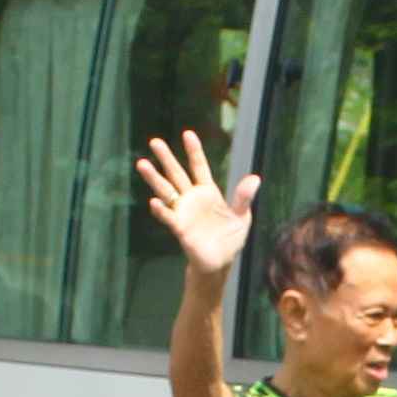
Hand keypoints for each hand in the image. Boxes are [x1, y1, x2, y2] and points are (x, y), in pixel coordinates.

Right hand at [134, 131, 260, 278]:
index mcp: (208, 192)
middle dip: (166, 158)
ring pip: (166, 191)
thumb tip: (255, 178)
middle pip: (177, 174)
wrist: (220, 262)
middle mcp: (192, 199)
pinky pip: (168, 217)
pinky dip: (161, 210)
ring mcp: (183, 212)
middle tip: (154, 141)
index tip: (187, 134)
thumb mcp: (242, 217)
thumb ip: (243, 198)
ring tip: (142, 163)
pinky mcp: (180, 229)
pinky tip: (154, 202)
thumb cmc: (230, 239)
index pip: (199, 167)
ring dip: (154, 179)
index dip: (194, 151)